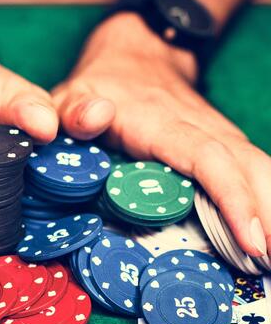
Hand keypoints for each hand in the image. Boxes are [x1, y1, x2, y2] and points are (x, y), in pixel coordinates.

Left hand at [52, 12, 269, 258]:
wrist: (137, 56)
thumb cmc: (102, 85)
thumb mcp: (73, 95)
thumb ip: (73, 111)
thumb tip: (96, 115)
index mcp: (161, 124)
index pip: (207, 158)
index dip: (233, 198)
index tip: (251, 241)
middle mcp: (199, 127)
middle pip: (247, 167)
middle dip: (268, 215)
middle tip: (267, 266)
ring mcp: (214, 132)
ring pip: (258, 168)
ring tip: (270, 259)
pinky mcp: (220, 140)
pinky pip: (250, 169)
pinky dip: (264, 199)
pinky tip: (265, 230)